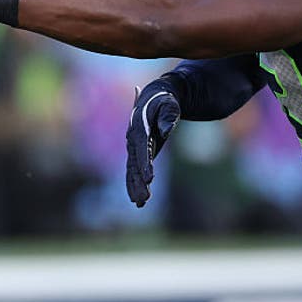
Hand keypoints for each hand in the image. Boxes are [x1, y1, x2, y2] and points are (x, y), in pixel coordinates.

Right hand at [125, 78, 180, 207]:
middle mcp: (132, 139)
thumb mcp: (170, 104)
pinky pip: (134, 171)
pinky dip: (135, 185)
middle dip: (138, 182)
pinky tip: (139, 201)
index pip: (142, 148)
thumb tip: (166, 131)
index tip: (149, 179)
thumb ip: (168, 116)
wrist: (156, 97)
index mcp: (139, 127)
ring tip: (141, 204)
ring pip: (132, 170)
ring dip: (135, 187)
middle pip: (134, 164)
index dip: (145, 164)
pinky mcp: (138, 152)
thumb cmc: (165, 101)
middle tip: (145, 199)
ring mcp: (133, 147)